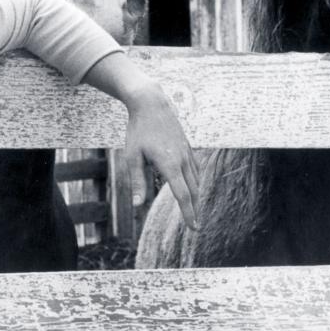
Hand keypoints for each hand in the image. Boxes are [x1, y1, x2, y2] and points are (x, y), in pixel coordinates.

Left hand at [124, 82, 199, 229]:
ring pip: (196, 180)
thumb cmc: (138, 130)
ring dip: (197, 197)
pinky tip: (194, 186)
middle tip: (196, 227)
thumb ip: (137, 181)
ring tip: (195, 210)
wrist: (151, 103)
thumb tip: (137, 205)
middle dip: (195, 209)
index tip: (193, 227)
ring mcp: (186, 152)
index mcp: (169, 164)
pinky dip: (196, 181)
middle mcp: (182, 160)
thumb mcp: (132, 156)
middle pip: (193, 191)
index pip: (183, 195)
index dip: (188, 213)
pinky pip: (195, 168)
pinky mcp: (186, 145)